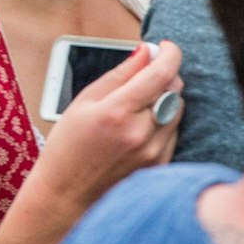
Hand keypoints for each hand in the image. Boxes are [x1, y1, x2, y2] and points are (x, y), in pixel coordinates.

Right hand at [26, 42, 183, 211]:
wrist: (65, 196)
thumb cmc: (67, 148)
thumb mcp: (83, 102)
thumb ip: (119, 75)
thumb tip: (145, 52)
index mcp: (118, 112)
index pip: (161, 73)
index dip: (170, 53)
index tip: (166, 47)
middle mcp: (141, 133)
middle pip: (174, 89)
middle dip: (164, 74)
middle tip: (147, 73)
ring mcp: (153, 153)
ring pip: (177, 110)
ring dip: (164, 98)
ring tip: (137, 105)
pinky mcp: (160, 166)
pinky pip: (173, 132)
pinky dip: (163, 122)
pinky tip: (139, 127)